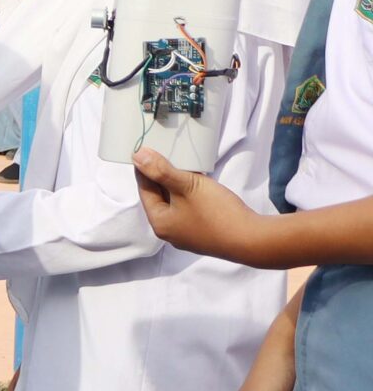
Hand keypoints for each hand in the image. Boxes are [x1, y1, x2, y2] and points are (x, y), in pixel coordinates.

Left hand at [132, 149, 264, 260]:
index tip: (144, 151)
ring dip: (179, 184)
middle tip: (164, 153)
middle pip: (160, 197)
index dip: (145, 169)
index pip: (145, 190)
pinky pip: (192, 209)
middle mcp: (170, 232)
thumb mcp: (187, 186)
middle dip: (162, 175)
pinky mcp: (206, 233)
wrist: (254, 239)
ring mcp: (189, 234)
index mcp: (160, 223)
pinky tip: (199, 182)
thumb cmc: (217, 213)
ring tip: (182, 163)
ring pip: (177, 202)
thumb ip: (161, 171)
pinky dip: (192, 194)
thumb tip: (137, 156)